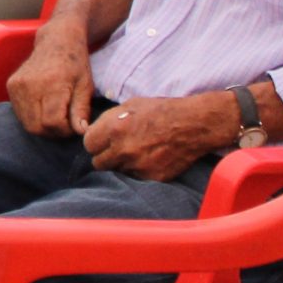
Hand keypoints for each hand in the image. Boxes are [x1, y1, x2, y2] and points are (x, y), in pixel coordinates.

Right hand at [7, 30, 93, 137]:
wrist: (56, 41)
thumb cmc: (75, 63)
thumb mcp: (85, 86)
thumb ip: (81, 110)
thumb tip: (81, 132)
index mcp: (51, 84)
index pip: (52, 122)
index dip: (65, 130)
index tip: (75, 125)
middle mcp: (29, 85)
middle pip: (37, 127)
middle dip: (54, 132)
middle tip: (66, 124)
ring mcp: (17, 86)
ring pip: (27, 124)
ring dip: (43, 127)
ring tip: (56, 116)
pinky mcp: (10, 86)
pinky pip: (20, 114)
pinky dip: (33, 118)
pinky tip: (45, 108)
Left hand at [83, 93, 226, 181]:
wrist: (195, 124)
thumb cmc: (163, 110)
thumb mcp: (131, 105)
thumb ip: (108, 120)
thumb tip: (92, 131)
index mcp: (114, 129)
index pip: (88, 145)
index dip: (95, 143)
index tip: (102, 141)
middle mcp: (123, 150)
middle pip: (98, 163)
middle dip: (105, 156)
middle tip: (117, 149)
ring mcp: (137, 165)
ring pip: (117, 171)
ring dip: (122, 164)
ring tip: (137, 151)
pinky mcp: (152, 177)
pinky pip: (136, 178)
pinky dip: (139, 170)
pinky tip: (150, 158)